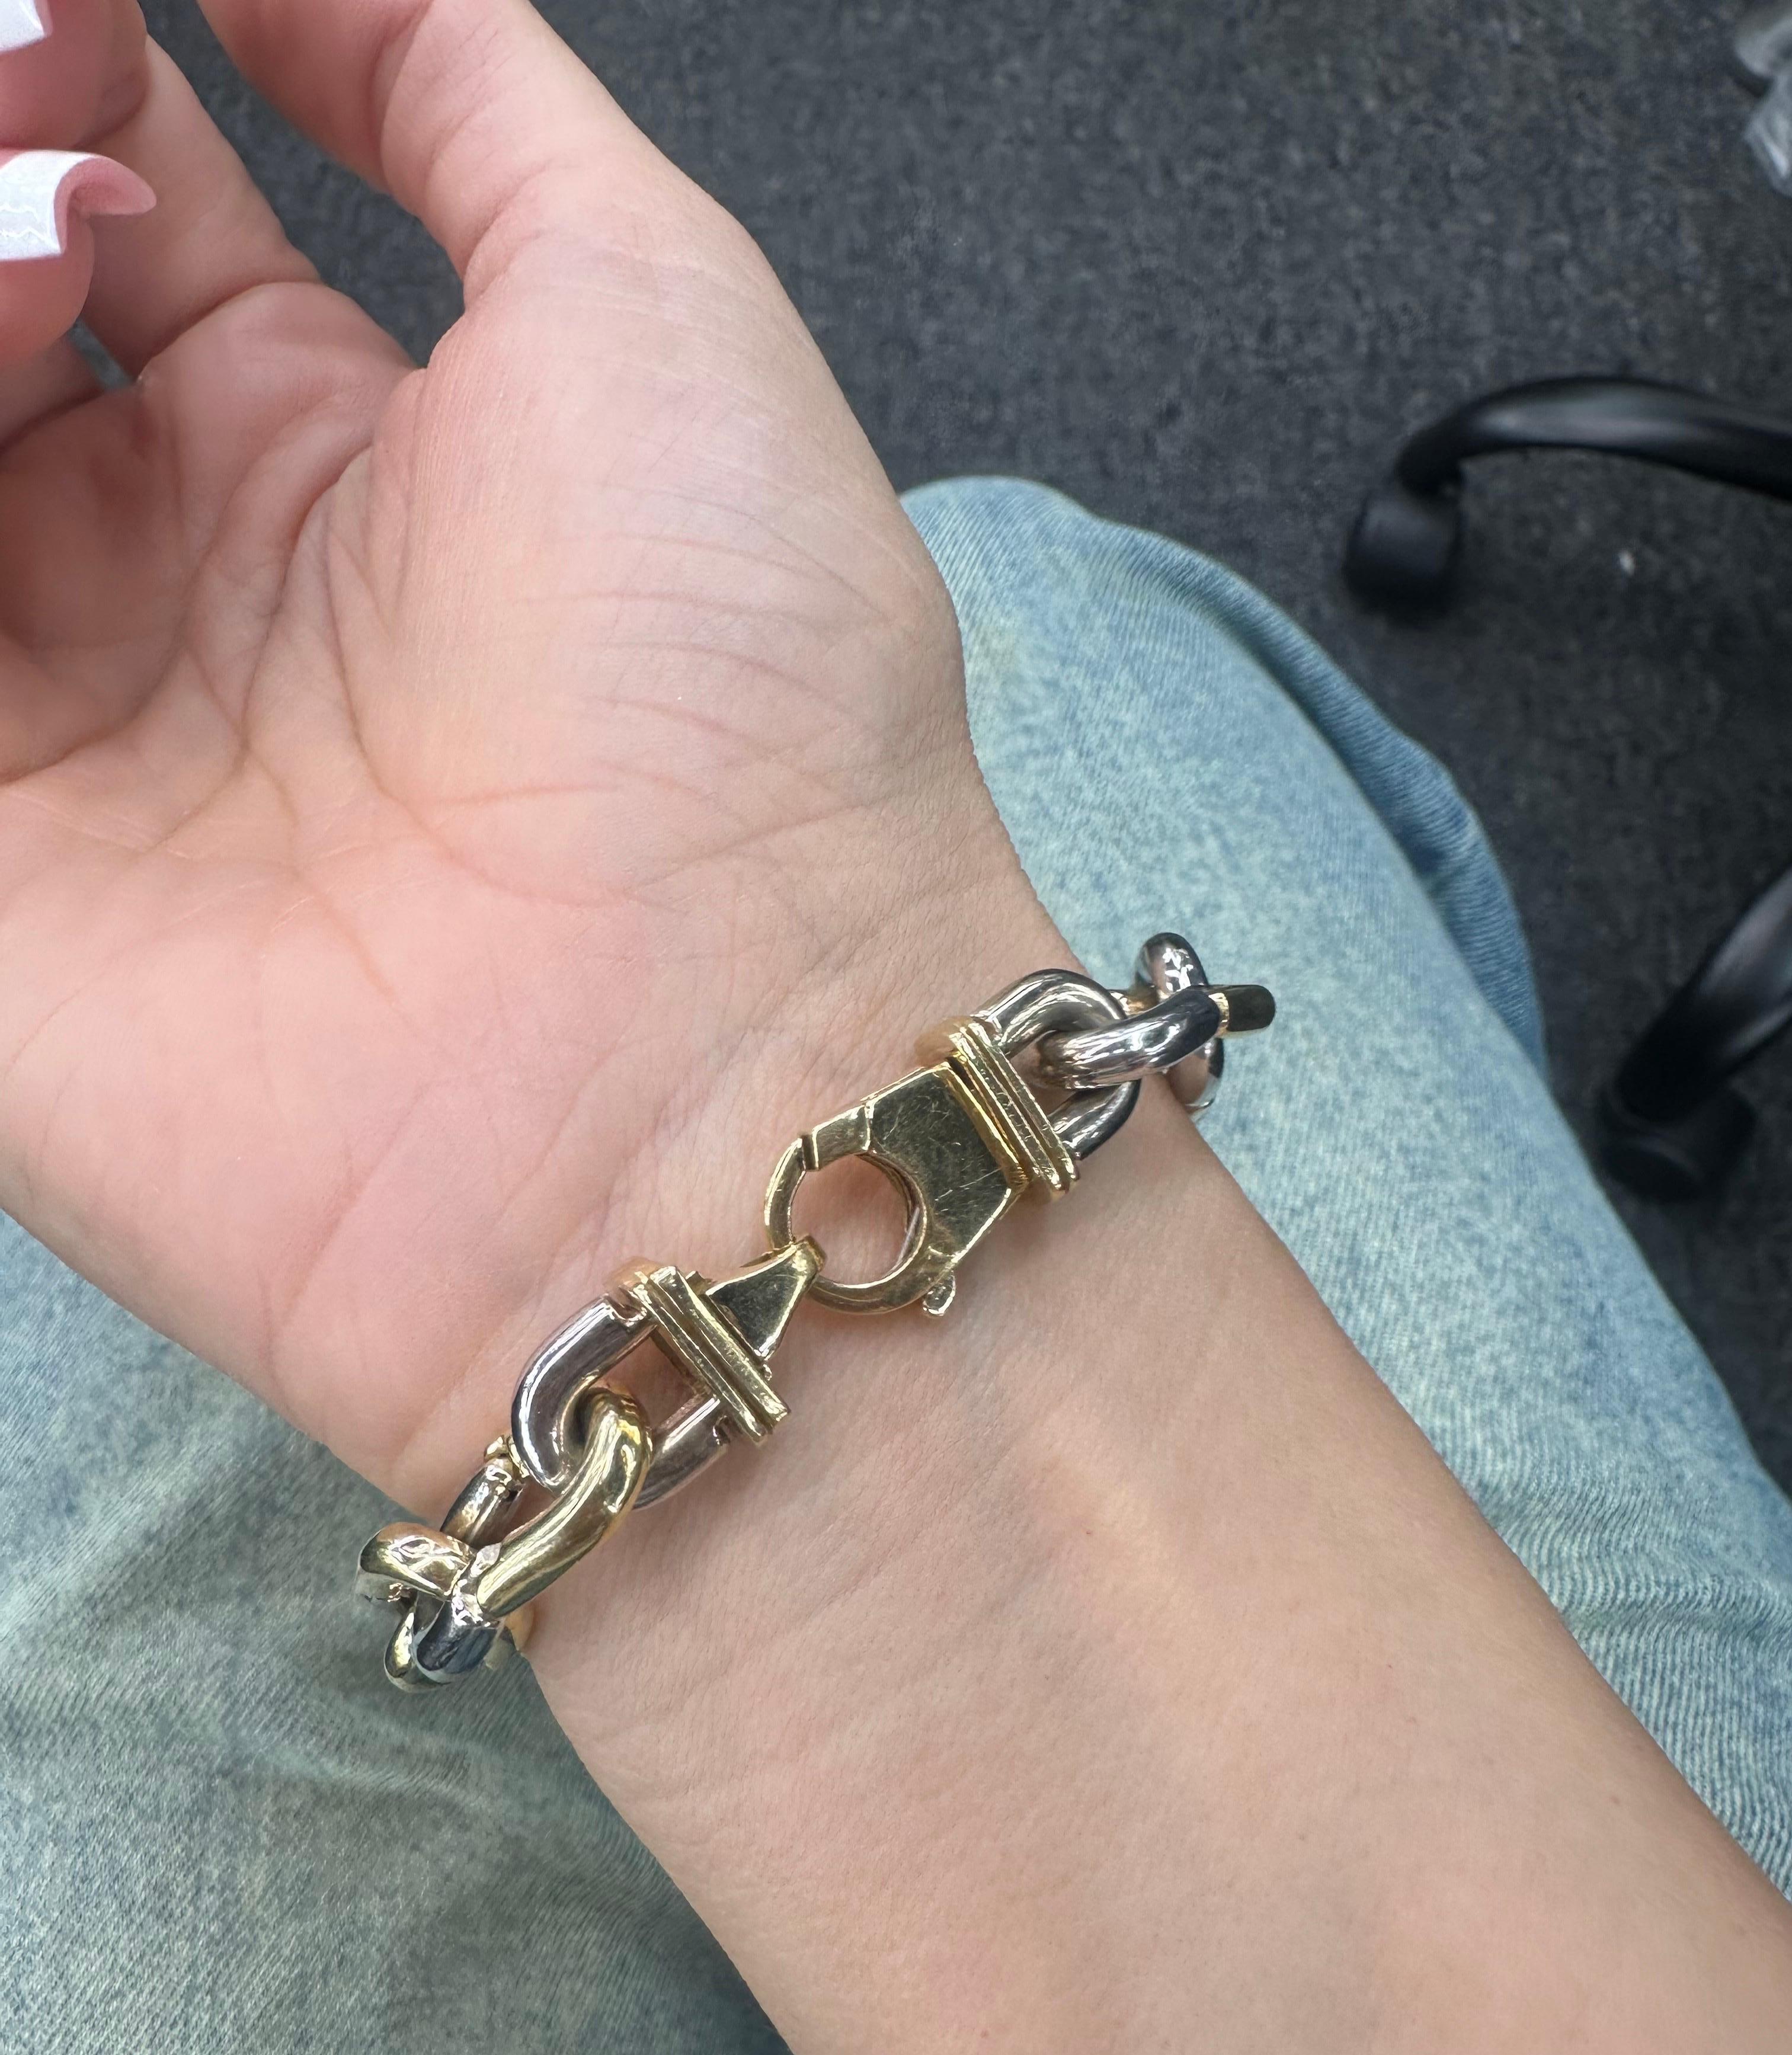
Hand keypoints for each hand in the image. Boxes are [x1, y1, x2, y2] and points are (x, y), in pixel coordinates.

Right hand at [0, 0, 1042, 1502]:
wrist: (719, 1070)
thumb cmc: (740, 696)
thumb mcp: (653, 304)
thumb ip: (461, 92)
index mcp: (321, 460)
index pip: (94, 214)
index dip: (58, 83)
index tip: (90, 26)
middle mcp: (163, 594)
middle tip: (50, 132)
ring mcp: (55, 754)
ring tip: (41, 277)